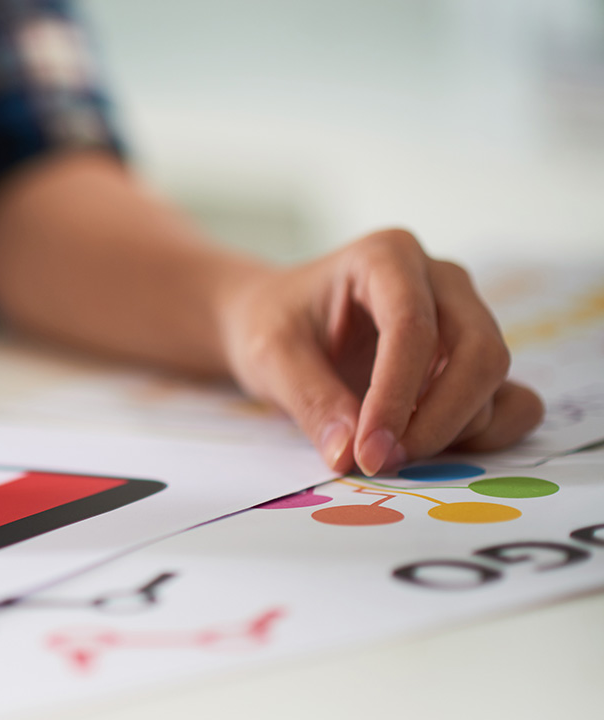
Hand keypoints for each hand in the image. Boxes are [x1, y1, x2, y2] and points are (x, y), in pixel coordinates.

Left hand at [220, 229, 542, 475]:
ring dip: (451, 431)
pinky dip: (481, 435)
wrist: (278, 322)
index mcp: (387, 257)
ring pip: (492, 380)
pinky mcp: (474, 359)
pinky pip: (512, 401)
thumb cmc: (274, 325)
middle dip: (436, 421)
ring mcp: (466, 317)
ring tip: (387, 453)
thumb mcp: (270, 356)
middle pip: (477, 351)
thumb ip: (309, 400)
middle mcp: (440, 280)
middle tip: (380, 463)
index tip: (369, 452)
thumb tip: (350, 455)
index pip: (413, 326)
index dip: (397, 396)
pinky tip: (424, 446)